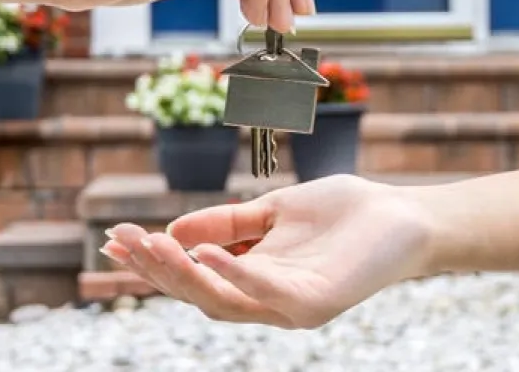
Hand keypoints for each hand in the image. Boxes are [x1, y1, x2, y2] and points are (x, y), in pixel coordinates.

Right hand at [100, 175, 431, 328]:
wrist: (404, 215)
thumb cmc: (343, 214)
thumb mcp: (273, 211)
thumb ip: (228, 222)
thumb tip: (175, 229)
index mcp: (254, 279)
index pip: (193, 276)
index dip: (152, 263)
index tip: (114, 240)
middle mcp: (266, 301)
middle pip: (198, 293)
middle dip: (156, 268)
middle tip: (123, 240)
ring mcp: (290, 307)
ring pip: (223, 301)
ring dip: (184, 274)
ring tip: (154, 244)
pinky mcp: (314, 305)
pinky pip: (266, 294)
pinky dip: (233, 273)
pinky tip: (205, 251)